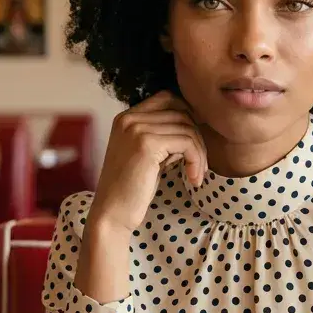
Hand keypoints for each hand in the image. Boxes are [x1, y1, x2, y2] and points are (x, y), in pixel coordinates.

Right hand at [89, 91, 206, 235]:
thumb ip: (165, 137)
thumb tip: (195, 124)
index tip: (195, 142)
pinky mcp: (147, 144)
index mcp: (126, 118)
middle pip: (181, 111)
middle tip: (199, 164)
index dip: (188, 116)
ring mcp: (136, 129)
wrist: (113, 214)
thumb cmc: (132, 190)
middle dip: (197, 137)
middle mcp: (129, 118)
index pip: (167, 98)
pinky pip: (187, 142)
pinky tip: (193, 178)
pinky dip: (197, 160)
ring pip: (187, 127)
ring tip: (196, 174)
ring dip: (200, 152)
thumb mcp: (149, 156)